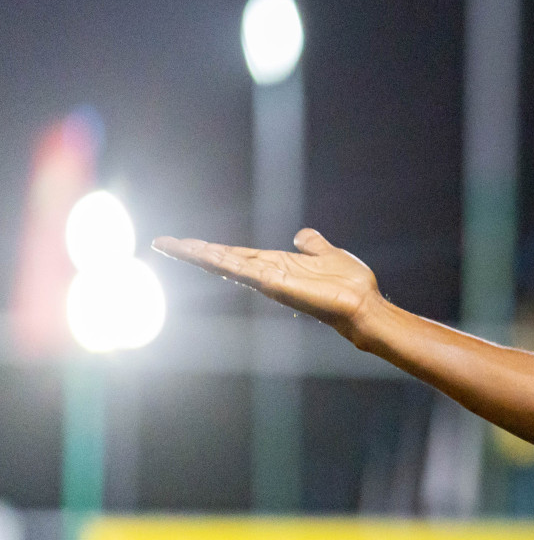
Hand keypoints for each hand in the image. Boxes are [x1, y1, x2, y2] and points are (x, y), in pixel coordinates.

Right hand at [152, 228, 383, 343]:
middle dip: (194, 252)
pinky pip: (246, 271)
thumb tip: (302, 234)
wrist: (364, 305)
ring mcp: (270, 282)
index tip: (185, 243)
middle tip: (163, 242)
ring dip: (200, 255)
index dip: (211, 249)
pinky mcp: (277, 286)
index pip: (236, 255)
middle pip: (223, 260)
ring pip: (227, 265)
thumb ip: (313, 245)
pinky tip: (203, 255)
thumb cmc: (349, 285)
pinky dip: (224, 263)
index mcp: (276, 266)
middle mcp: (268, 275)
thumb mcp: (327, 254)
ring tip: (172, 245)